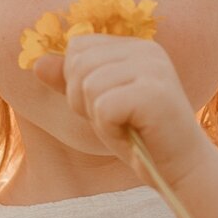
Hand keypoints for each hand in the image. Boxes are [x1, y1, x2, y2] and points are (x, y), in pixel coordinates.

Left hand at [32, 33, 208, 190]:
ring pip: (88, 86)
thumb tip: (36, 64)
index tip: (108, 105)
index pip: (79, 47)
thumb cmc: (140, 138)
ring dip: (98, 117)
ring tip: (126, 127)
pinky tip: (133, 134)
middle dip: (84, 101)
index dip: (79, 83)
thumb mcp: (97, 107)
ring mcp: (153, 68)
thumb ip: (69, 83)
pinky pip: (103, 107)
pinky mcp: (155, 92)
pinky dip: (109, 129)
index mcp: (135, 46)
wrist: (181, 170)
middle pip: (79, 64)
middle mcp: (147, 49)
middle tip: (118, 120)